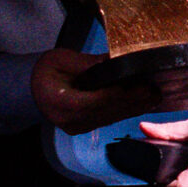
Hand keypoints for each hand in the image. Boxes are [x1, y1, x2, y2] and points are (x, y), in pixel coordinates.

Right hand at [32, 47, 164, 134]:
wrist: (32, 89)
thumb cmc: (45, 71)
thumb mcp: (61, 60)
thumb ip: (88, 64)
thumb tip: (114, 60)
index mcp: (59, 103)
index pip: (92, 101)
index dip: (116, 95)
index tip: (137, 86)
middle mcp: (69, 120)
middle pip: (105, 112)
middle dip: (131, 101)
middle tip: (153, 90)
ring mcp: (78, 127)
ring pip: (110, 117)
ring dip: (133, 108)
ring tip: (154, 96)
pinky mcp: (86, 127)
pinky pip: (109, 119)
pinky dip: (126, 110)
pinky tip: (142, 103)